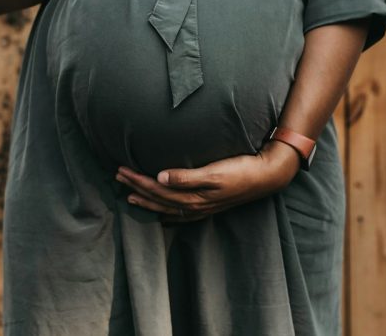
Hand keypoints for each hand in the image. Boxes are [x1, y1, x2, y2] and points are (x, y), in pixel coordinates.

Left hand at [114, 139, 301, 221]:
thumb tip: (160, 177)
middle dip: (136, 188)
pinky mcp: (210, 205)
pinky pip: (181, 214)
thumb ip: (187, 176)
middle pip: (158, 198)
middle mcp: (195, 205)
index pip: (157, 189)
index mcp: (193, 196)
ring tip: (130, 195)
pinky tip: (162, 215)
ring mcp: (203, 207)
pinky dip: (168, 213)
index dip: (137, 180)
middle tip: (118, 176)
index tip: (121, 170)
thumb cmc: (241, 169)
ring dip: (147, 200)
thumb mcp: (214, 171)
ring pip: (167, 207)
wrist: (267, 176)